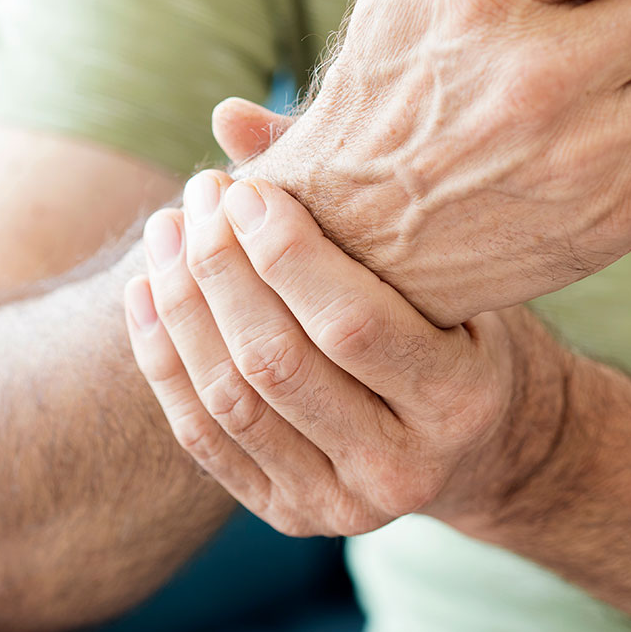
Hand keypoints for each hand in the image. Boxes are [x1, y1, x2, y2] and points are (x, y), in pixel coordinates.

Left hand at [124, 170, 565, 535]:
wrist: (482, 445)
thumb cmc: (467, 335)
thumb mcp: (449, 273)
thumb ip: (354, 198)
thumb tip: (230, 116)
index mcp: (458, 401)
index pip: (351, 325)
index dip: (285, 252)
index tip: (246, 187)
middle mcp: (401, 469)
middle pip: (277, 364)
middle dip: (222, 268)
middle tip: (201, 195)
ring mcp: (339, 505)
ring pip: (230, 402)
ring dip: (184, 307)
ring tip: (166, 232)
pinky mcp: (290, 515)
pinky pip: (205, 439)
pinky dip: (165, 361)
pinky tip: (147, 293)